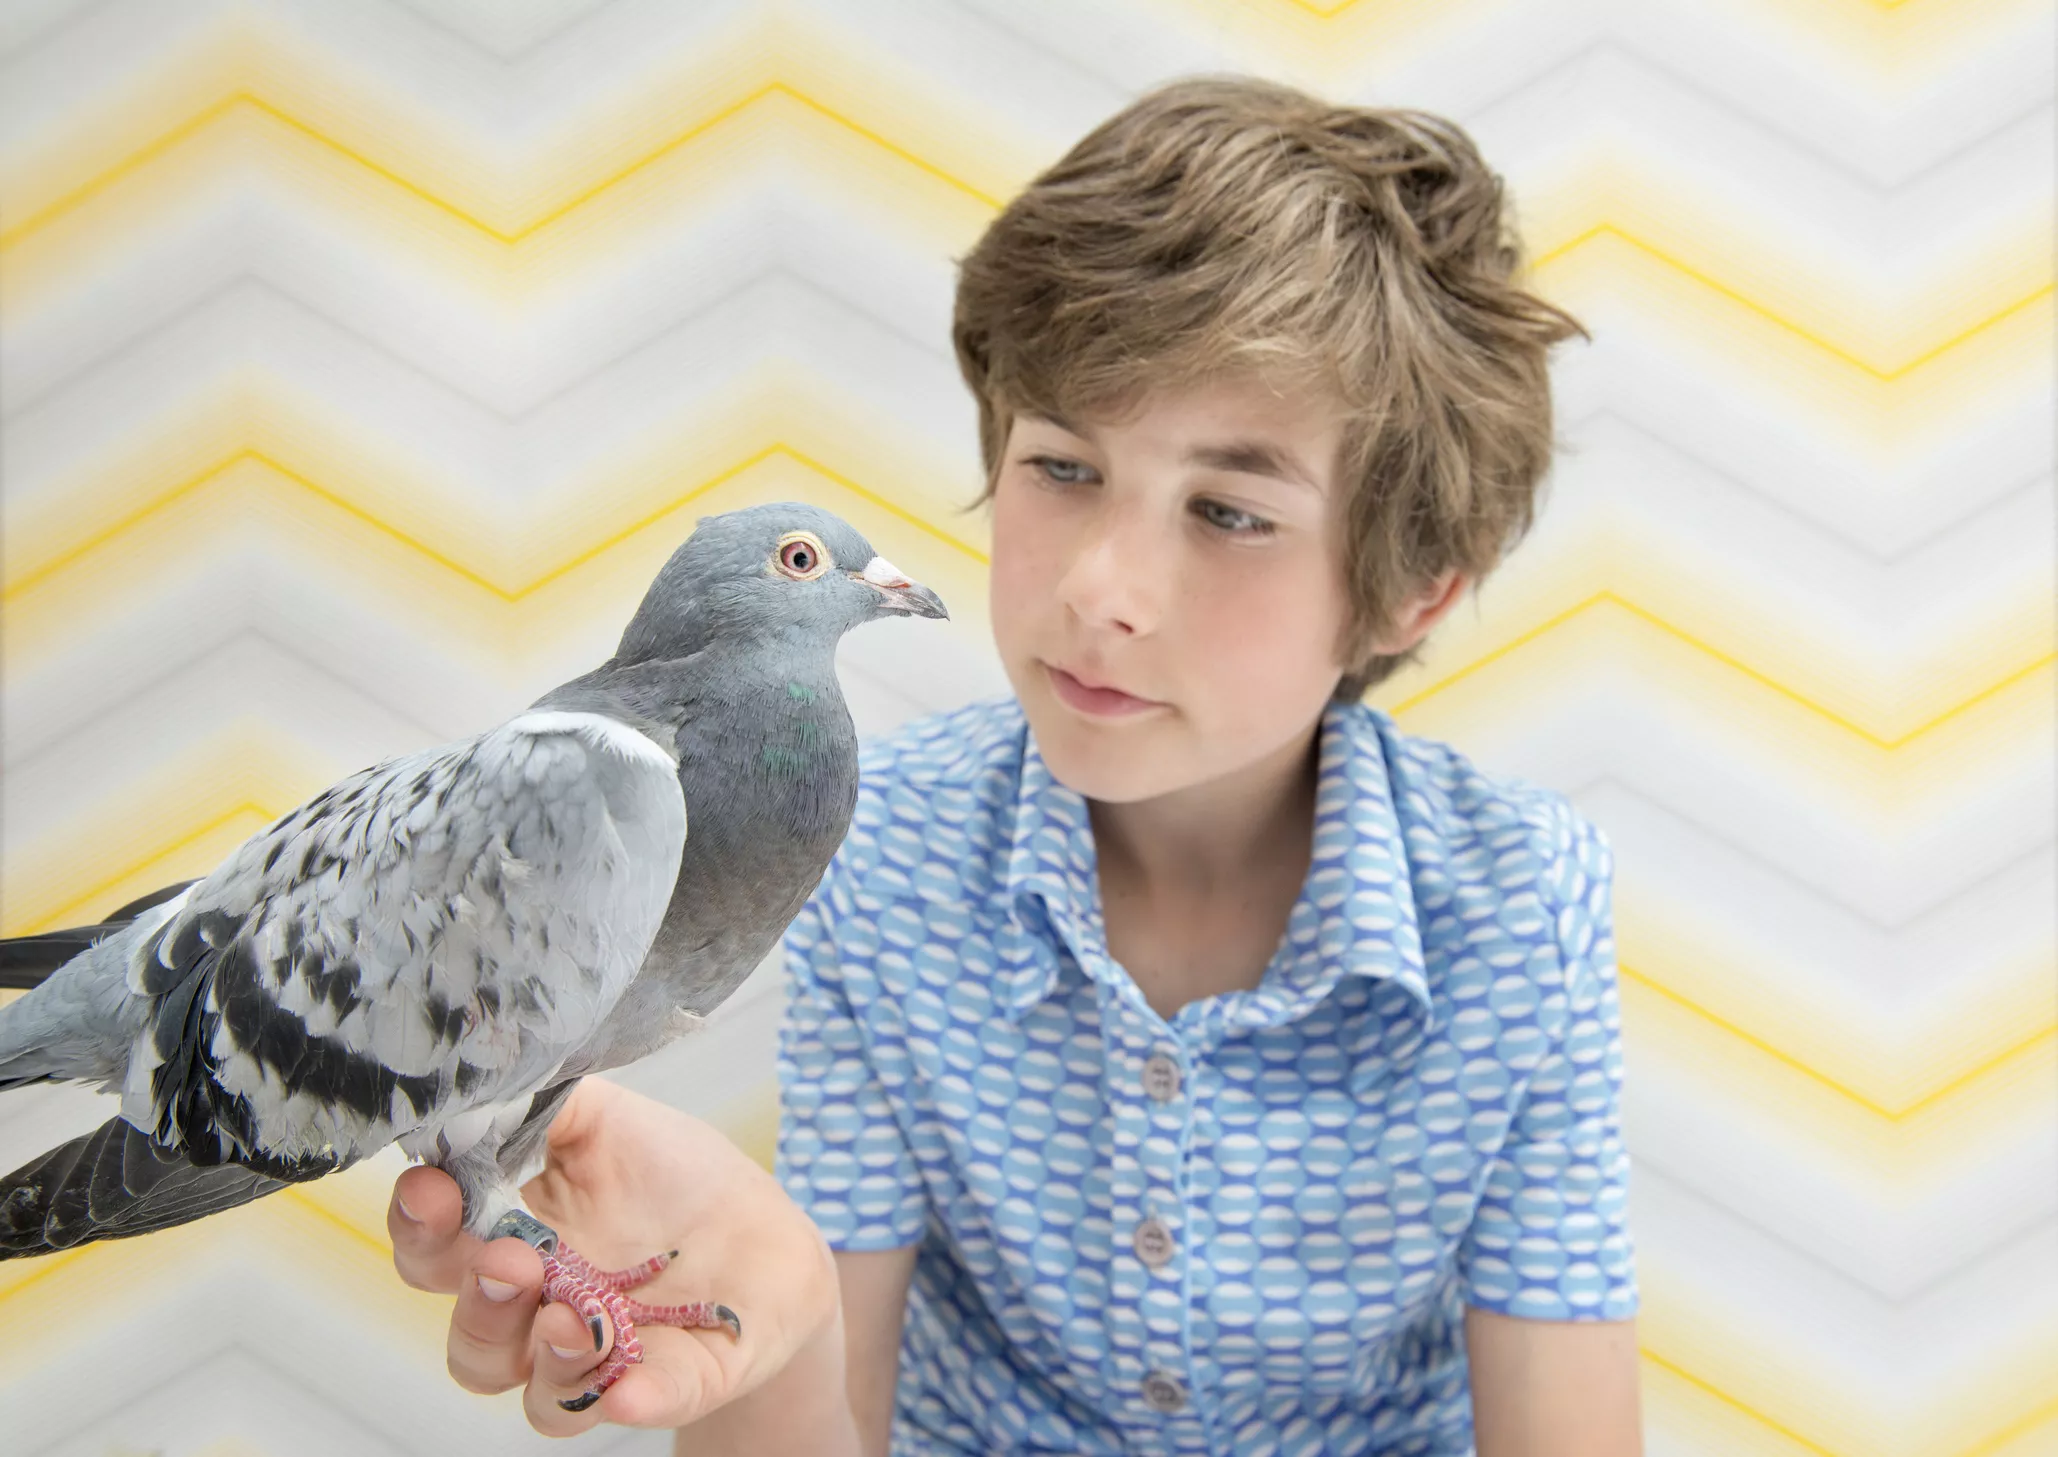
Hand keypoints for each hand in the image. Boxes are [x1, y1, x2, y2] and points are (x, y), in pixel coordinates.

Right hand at [387, 1076, 840, 1435]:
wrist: (764, 1230)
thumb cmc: (670, 1174)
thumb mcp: (607, 1120)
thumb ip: (543, 1106)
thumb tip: (485, 1081)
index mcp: (511, 1242)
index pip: (435, 1252)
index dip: (419, 1227)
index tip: (431, 1189)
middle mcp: (540, 1315)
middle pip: (473, 1338)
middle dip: (482, 1303)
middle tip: (511, 1262)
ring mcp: (601, 1359)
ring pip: (540, 1393)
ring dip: (551, 1358)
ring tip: (578, 1319)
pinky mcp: (670, 1384)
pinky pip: (642, 1404)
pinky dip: (635, 1399)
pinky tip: (632, 1388)